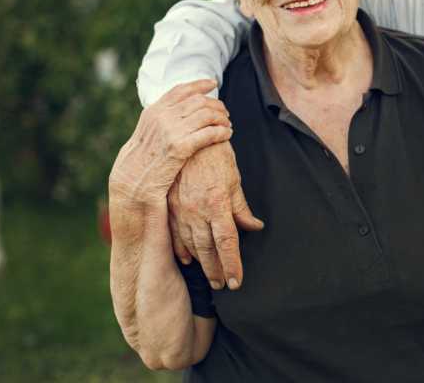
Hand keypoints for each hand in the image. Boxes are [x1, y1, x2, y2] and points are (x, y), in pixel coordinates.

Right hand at [109, 80, 232, 203]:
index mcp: (154, 111)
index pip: (180, 90)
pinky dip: (222, 132)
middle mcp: (162, 117)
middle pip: (198, 101)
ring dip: (221, 118)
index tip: (213, 83)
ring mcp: (171, 131)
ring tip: (228, 124)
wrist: (131, 182)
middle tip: (225, 112)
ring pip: (207, 115)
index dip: (199, 85)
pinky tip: (227, 134)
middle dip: (215, 104)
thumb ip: (161, 119)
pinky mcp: (180, 147)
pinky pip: (209, 133)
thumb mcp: (147, 132)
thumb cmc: (142, 159)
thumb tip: (176, 109)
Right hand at [168, 141, 263, 290]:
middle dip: (216, 270)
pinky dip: (181, 249)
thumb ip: (242, 207)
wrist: (189, 138)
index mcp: (217, 203)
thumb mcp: (234, 180)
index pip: (227, 242)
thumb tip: (254, 227)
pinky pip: (174, 234)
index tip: (236, 281)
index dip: (232, 264)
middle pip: (208, 249)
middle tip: (223, 285)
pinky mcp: (169, 206)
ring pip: (191, 245)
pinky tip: (188, 259)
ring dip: (201, 263)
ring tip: (210, 276)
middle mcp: (197, 210)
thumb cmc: (216, 157)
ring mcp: (180, 210)